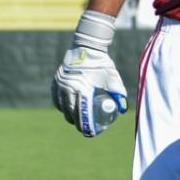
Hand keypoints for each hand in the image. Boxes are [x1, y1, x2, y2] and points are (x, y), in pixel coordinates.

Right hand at [52, 12, 128, 135]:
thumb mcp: (112, 78)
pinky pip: (56, 98)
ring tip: (76, 122)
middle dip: (77, 122)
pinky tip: (66, 111)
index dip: (85, 124)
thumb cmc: (101, 64)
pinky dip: (61, 105)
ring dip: (68, 115)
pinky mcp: (56, 81)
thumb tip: (123, 109)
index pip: (81, 111)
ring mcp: (59, 84)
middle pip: (70, 111)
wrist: (86, 48)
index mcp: (81, 88)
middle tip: (84, 129)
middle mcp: (68, 87)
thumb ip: (119, 93)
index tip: (90, 132)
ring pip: (62, 106)